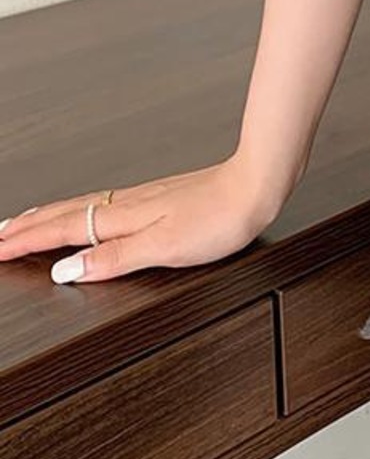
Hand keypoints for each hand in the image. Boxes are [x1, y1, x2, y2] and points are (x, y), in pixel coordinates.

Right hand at [0, 154, 271, 286]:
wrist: (254, 187)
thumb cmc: (217, 218)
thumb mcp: (162, 248)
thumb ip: (113, 259)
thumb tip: (66, 271)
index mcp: (122, 217)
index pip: (62, 231)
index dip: (27, 241)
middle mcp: (125, 204)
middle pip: (64, 215)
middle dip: (27, 226)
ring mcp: (139, 200)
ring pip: (80, 208)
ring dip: (48, 217)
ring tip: (25, 223)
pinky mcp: (155, 200)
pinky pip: (99, 205)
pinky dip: (77, 213)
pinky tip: (83, 216)